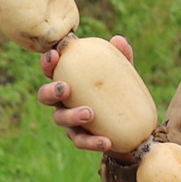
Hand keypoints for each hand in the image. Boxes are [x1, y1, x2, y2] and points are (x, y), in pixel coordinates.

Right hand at [37, 35, 135, 162]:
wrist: (134, 125)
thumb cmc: (121, 91)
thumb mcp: (124, 73)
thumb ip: (122, 57)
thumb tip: (118, 40)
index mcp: (71, 80)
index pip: (53, 69)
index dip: (48, 62)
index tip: (55, 56)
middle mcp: (64, 100)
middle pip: (46, 95)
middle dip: (51, 91)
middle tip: (65, 88)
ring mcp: (70, 120)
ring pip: (60, 119)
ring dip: (72, 116)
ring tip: (89, 114)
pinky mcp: (82, 138)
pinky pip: (81, 141)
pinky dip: (92, 141)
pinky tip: (106, 141)